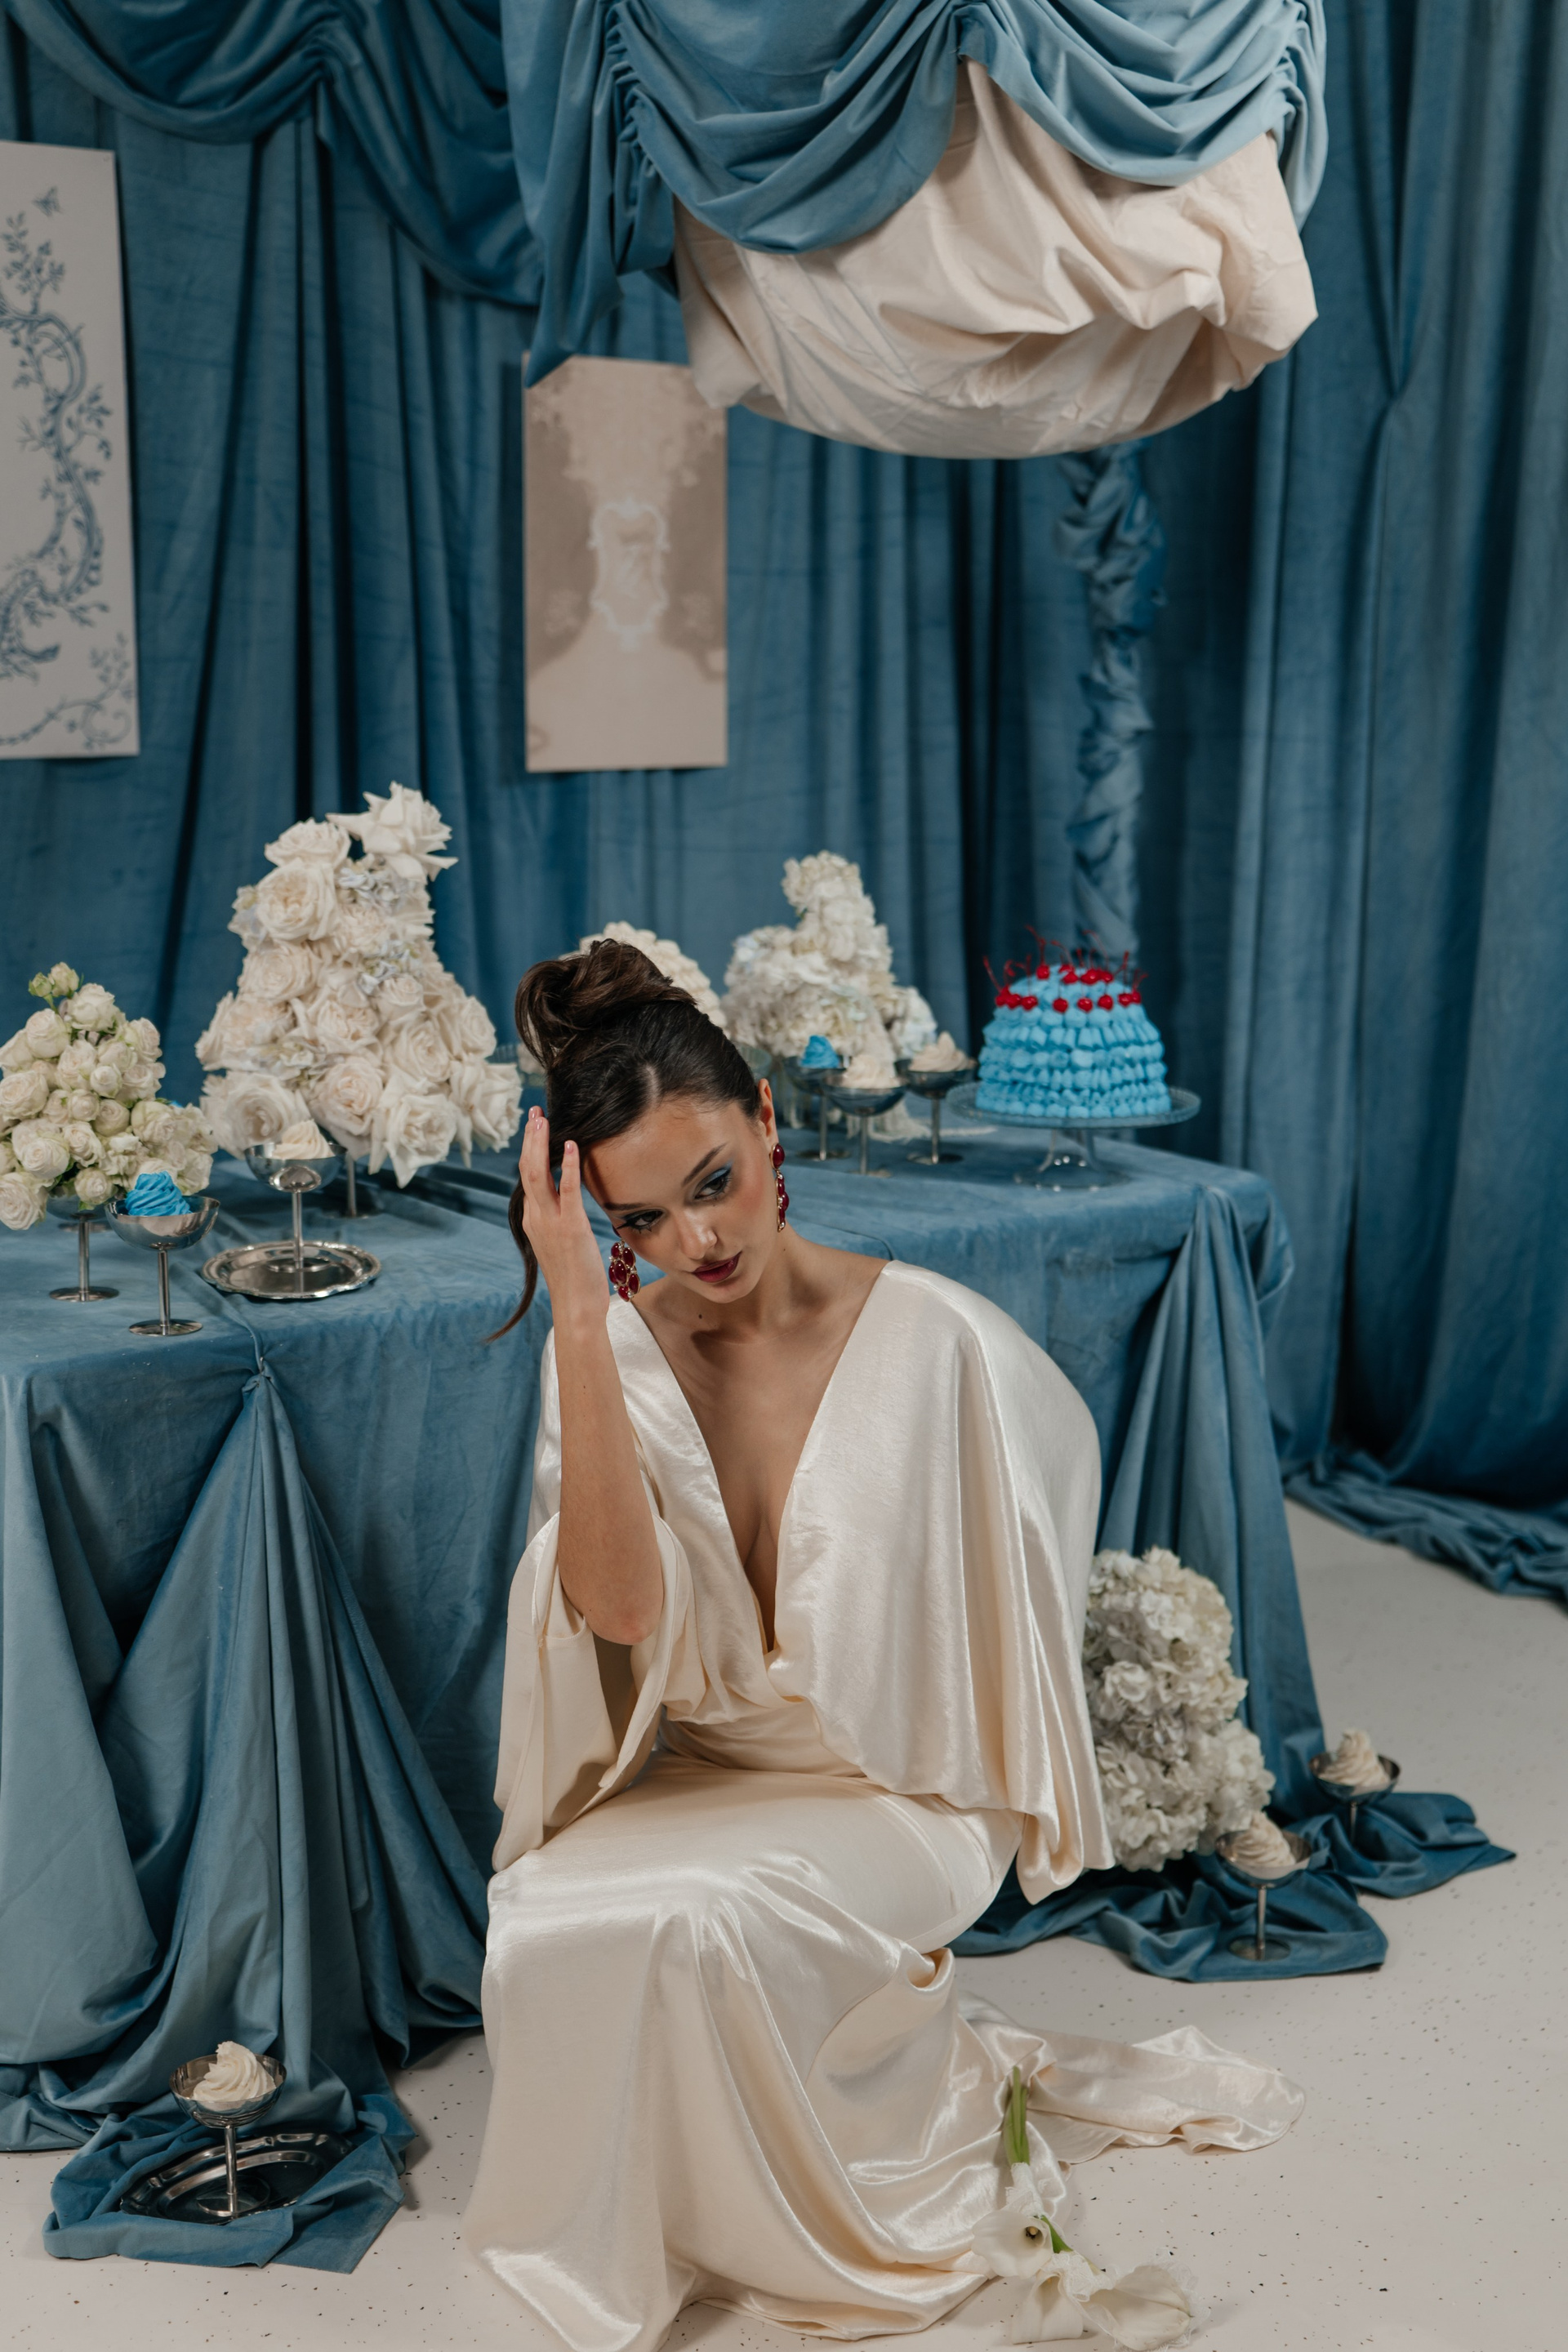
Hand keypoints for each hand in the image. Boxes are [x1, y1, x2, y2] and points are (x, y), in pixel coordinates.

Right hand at [517, 1107, 609, 1327]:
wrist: (576, 1305)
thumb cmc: (575, 1277)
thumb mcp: (562, 1242)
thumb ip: (561, 1217)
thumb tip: (569, 1199)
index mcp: (533, 1219)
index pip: (528, 1176)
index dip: (530, 1149)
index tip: (535, 1125)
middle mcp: (536, 1217)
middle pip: (526, 1169)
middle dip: (530, 1138)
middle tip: (535, 1112)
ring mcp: (550, 1222)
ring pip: (537, 1174)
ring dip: (539, 1145)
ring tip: (543, 1120)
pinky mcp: (571, 1227)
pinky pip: (567, 1191)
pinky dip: (567, 1167)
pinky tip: (571, 1146)